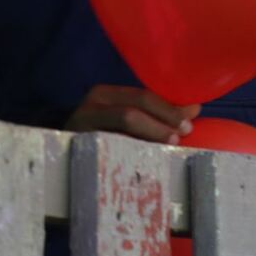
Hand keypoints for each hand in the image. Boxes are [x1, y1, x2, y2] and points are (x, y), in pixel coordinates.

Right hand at [65, 85, 200, 144]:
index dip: (169, 107)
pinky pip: (110, 149)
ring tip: (171, 144)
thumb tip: (194, 110)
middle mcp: (90, 105)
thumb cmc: (101, 135)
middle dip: (162, 120)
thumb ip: (152, 114)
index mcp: (104, 94)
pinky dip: (133, 153)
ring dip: (151, 135)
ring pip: (121, 126)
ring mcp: (81, 127)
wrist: (61, 152)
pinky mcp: (78, 146)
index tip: (192, 118)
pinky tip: (149, 161)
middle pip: (131, 111)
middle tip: (183, 134)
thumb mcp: (123, 118)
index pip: (141, 96)